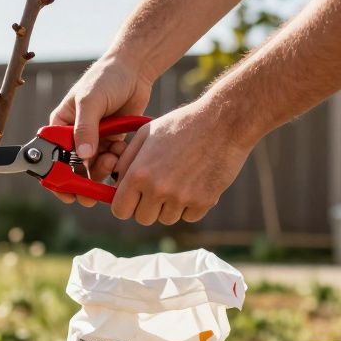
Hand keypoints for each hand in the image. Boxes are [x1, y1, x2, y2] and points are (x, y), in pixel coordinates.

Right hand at [48, 53, 152, 206]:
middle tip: (89, 192)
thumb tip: (81, 156)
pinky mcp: (111, 142)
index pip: (50, 155)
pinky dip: (117, 161)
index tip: (65, 190)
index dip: (54, 176)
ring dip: (102, 169)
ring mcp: (94, 140)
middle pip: (71, 169)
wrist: (134, 70)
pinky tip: (122, 148)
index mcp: (60, 125)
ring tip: (112, 157)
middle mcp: (74, 136)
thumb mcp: (90, 101)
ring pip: (93, 168)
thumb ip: (85, 129)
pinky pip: (111, 161)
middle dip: (81, 182)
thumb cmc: (106, 78)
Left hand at [111, 102, 253, 224]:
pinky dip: (190, 206)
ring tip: (178, 181)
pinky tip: (195, 183)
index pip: (120, 210)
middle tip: (156, 189)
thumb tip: (116, 184)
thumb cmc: (181, 125)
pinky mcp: (204, 202)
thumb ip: (126, 162)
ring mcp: (182, 198)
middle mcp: (158, 189)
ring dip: (169, 206)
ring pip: (167, 219)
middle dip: (146, 207)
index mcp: (139, 173)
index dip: (124, 205)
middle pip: (143, 218)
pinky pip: (189, 216)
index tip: (132, 198)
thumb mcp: (145, 135)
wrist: (223, 122)